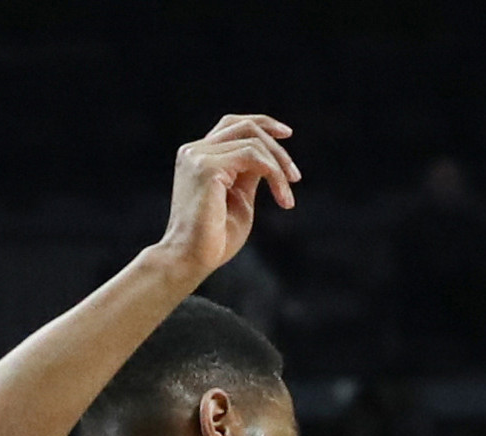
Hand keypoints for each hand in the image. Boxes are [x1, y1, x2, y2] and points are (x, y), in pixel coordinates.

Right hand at [158, 114, 299, 283]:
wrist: (190, 261)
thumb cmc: (214, 240)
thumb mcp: (239, 200)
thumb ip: (249, 175)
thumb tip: (269, 158)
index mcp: (199, 157)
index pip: (232, 126)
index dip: (261, 124)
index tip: (286, 134)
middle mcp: (195, 151)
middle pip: (244, 127)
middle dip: (276, 147)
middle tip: (295, 176)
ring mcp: (198, 156)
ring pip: (252, 141)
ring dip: (279, 166)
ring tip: (287, 198)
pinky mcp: (207, 167)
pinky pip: (252, 156)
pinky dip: (273, 174)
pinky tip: (283, 199)